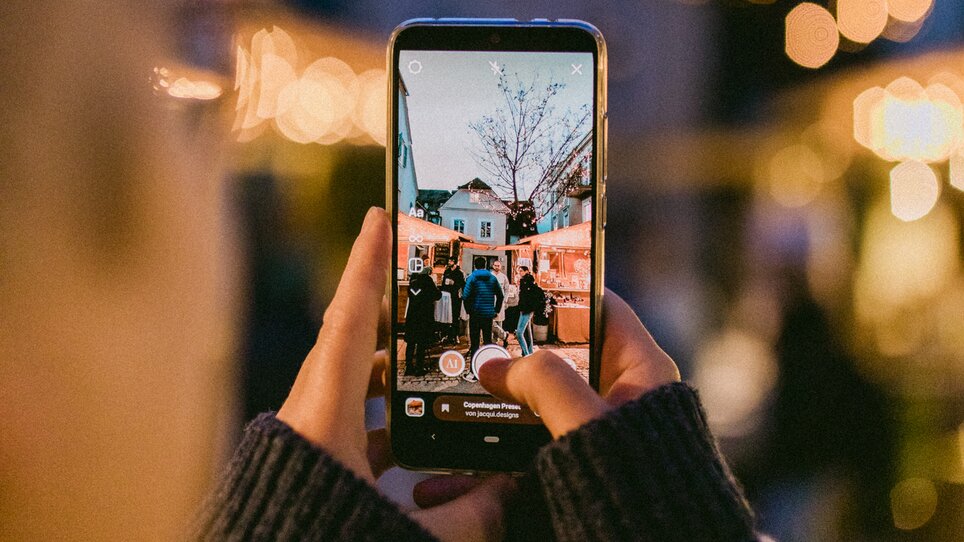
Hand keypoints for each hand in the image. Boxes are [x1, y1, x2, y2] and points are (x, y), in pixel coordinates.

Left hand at [277, 208, 513, 541]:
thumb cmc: (323, 539)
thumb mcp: (410, 533)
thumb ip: (471, 513)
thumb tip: (514, 486)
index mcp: (324, 417)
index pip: (349, 322)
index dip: (366, 265)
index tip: (376, 218)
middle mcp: (308, 418)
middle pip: (349, 345)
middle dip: (390, 316)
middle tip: (426, 293)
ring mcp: (303, 439)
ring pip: (348, 385)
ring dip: (388, 372)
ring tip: (431, 365)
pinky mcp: (306, 461)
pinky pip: (344, 421)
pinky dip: (379, 417)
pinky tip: (410, 436)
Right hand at [478, 289, 679, 437]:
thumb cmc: (644, 482)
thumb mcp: (587, 420)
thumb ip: (543, 383)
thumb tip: (496, 365)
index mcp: (642, 367)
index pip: (601, 307)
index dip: (563, 290)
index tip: (521, 281)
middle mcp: (623, 390)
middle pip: (564, 353)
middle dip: (520, 350)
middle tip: (478, 340)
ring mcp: (602, 425)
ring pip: (545, 398)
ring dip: (506, 399)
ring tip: (464, 393)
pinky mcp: (583, 457)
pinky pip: (539, 437)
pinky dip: (507, 440)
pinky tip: (472, 450)